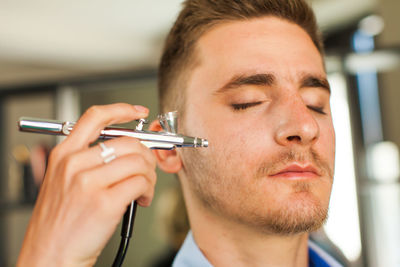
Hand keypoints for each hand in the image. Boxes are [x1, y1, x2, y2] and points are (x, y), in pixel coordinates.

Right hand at [17, 103, 156, 266]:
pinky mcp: (105, 203)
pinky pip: (141, 183)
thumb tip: (127, 148)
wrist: (50, 255)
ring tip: (143, 189)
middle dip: (146, 155)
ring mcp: (88, 183)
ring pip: (139, 162)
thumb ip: (89, 160)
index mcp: (64, 155)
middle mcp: (74, 164)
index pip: (95, 117)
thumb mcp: (64, 181)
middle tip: (147, 169)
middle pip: (128, 141)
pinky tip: (140, 200)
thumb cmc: (61, 221)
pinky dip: (148, 190)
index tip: (138, 111)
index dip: (121, 109)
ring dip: (149, 176)